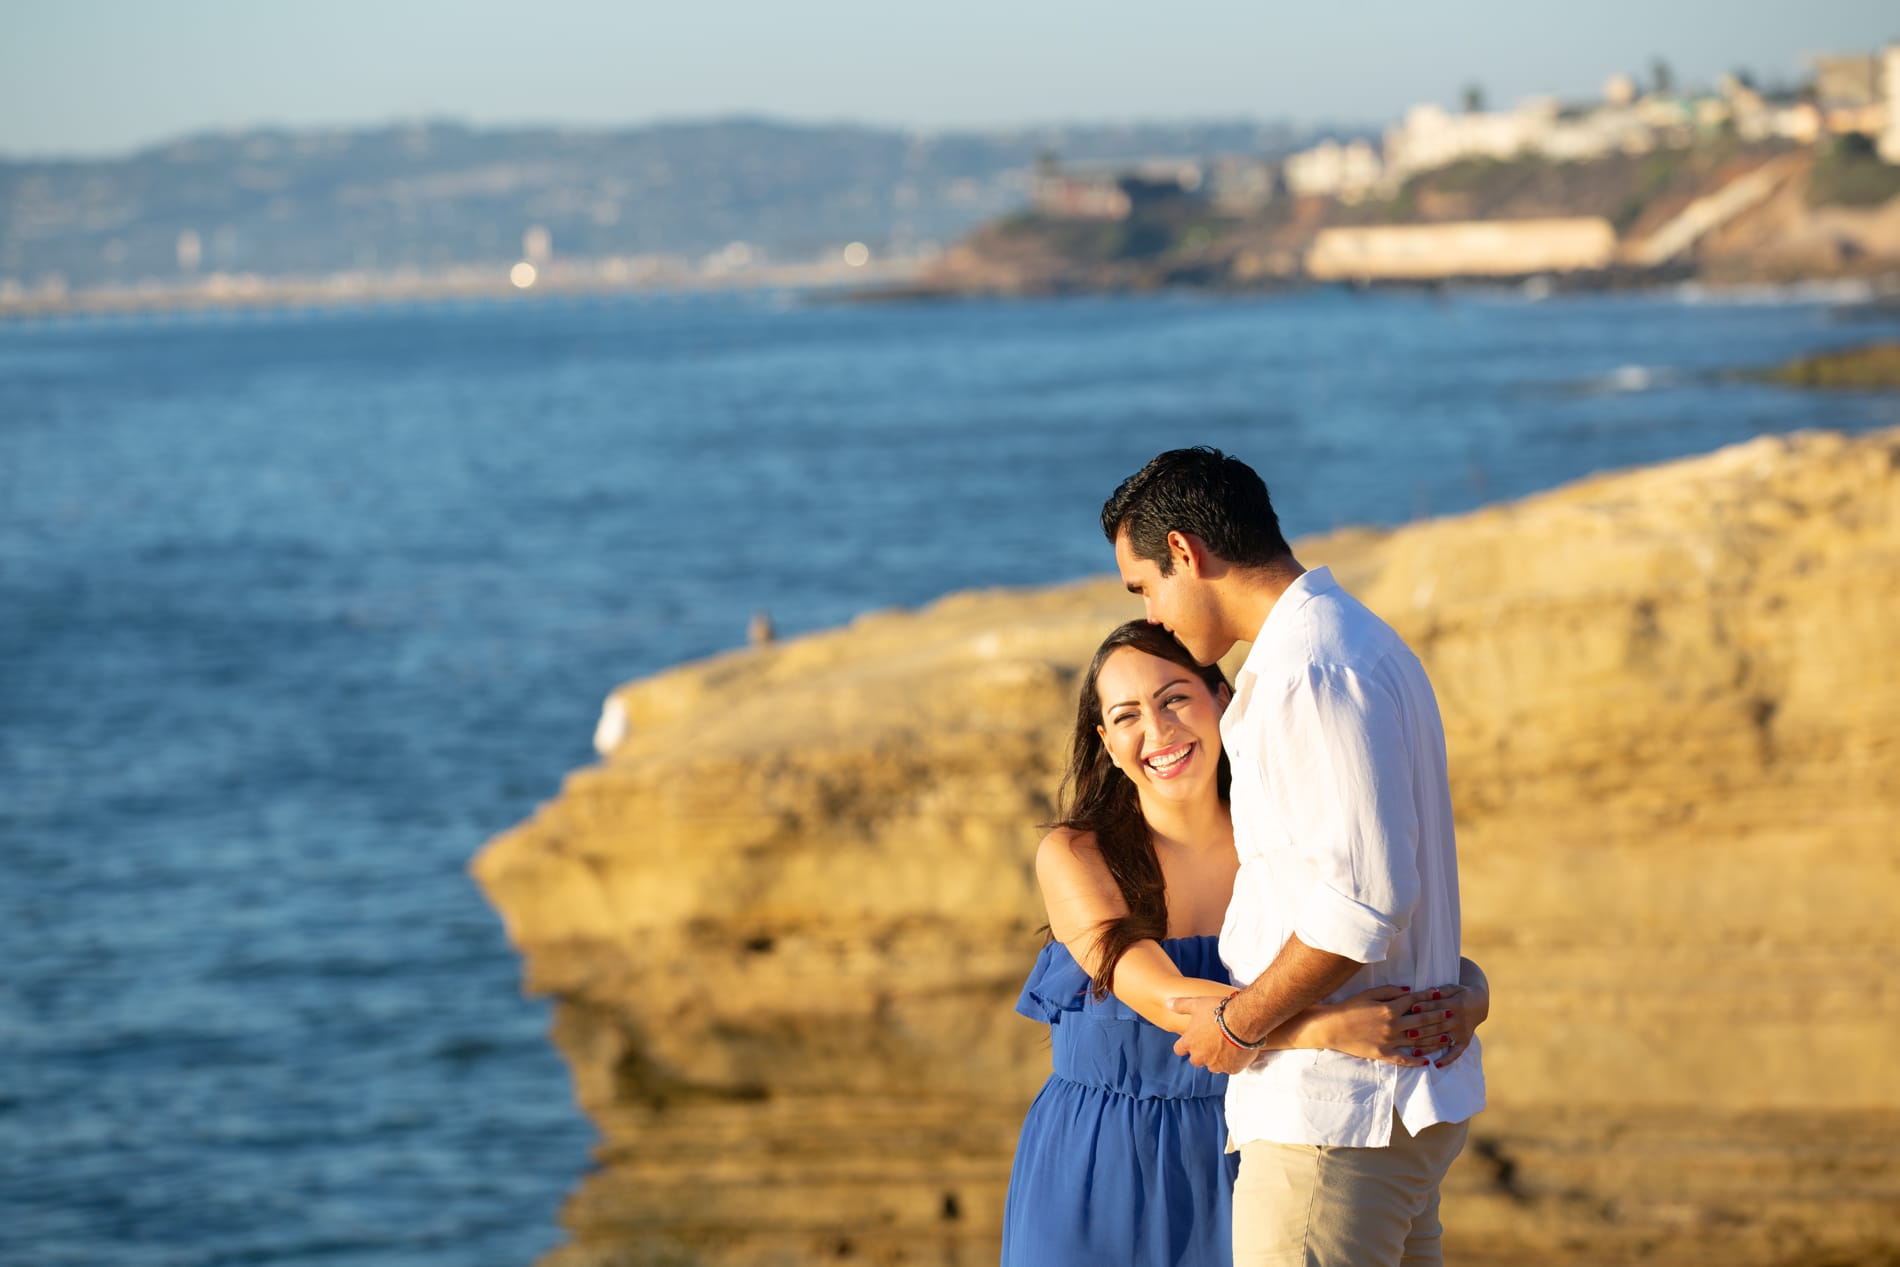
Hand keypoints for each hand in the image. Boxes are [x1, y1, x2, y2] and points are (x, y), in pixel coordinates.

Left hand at [1169, 995, 1259, 1074]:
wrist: (1244, 1020)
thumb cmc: (1219, 1011)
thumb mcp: (1197, 1004)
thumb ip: (1181, 1005)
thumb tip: (1168, 1003)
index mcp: (1190, 1043)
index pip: (1179, 1050)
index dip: (1184, 1045)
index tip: (1191, 1040)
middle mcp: (1201, 1057)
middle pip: (1196, 1060)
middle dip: (1202, 1053)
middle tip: (1212, 1041)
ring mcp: (1217, 1065)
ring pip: (1213, 1066)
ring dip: (1217, 1059)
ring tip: (1227, 1045)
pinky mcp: (1233, 1069)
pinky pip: (1230, 1068)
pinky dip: (1233, 1062)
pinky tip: (1238, 1050)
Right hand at [1320, 984, 1481, 1067]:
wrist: (1331, 1027)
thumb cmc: (1349, 1007)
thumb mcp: (1368, 993)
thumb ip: (1390, 990)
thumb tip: (1410, 990)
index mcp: (1389, 1008)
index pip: (1415, 1001)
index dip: (1429, 997)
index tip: (1441, 994)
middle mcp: (1393, 1025)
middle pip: (1422, 1021)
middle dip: (1439, 1016)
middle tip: (1453, 1013)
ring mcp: (1389, 1041)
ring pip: (1418, 1041)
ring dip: (1435, 1038)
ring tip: (1448, 1037)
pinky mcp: (1383, 1055)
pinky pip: (1404, 1059)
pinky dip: (1417, 1061)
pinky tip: (1428, 1062)